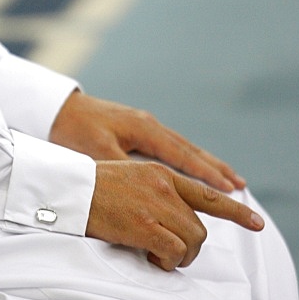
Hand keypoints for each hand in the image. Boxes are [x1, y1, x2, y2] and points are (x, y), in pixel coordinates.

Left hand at [50, 90, 245, 192]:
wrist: (57, 108)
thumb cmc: (73, 130)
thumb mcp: (97, 151)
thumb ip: (124, 169)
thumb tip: (149, 191)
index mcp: (144, 129)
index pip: (184, 155)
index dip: (208, 174)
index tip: (231, 190)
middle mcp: (150, 125)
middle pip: (191, 149)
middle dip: (217, 169)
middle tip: (241, 187)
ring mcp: (144, 125)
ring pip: (183, 147)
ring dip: (206, 163)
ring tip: (229, 178)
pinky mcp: (136, 128)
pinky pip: (171, 146)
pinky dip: (188, 158)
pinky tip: (194, 166)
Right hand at [85, 159, 263, 269]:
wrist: (67, 190)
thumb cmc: (91, 189)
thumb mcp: (130, 178)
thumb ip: (155, 193)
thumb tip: (176, 221)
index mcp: (161, 173)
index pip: (207, 193)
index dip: (235, 211)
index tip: (257, 223)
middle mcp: (164, 186)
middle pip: (200, 228)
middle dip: (189, 247)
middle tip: (165, 254)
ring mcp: (155, 205)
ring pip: (191, 242)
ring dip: (177, 257)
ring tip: (154, 255)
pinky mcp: (144, 225)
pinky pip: (174, 253)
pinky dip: (166, 262)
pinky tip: (147, 257)